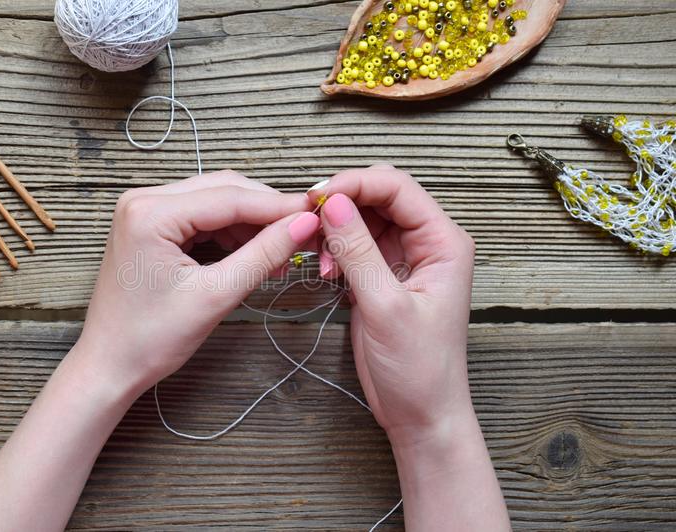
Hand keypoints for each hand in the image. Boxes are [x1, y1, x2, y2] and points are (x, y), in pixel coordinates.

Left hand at [77, 171, 317, 397]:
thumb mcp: (215, 295)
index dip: (278, 206)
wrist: (109, 367)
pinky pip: (201, 218)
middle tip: (304, 234)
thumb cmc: (149, 340)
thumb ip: (263, 254)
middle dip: (266, 212)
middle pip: (223, 190)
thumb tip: (303, 225)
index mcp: (150, 212)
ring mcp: (144, 212)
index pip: (230, 196)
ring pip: (215, 202)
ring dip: (250, 224)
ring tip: (280, 254)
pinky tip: (253, 254)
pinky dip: (230, 234)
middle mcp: (143, 200)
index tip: (316, 215)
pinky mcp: (150, 227)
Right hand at [308, 165, 475, 437]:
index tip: (317, 196)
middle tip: (308, 218)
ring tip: (318, 257)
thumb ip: (359, 252)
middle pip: (380, 197)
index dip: (356, 183)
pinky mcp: (383, 276)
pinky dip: (335, 249)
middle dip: (342, 202)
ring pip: (364, 219)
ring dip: (335, 228)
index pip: (398, 188)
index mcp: (444, 243)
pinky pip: (356, 244)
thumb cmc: (419, 368)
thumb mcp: (386, 307)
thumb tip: (333, 204)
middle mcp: (427, 243)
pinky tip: (325, 270)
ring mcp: (404, 259)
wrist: (420, 413)